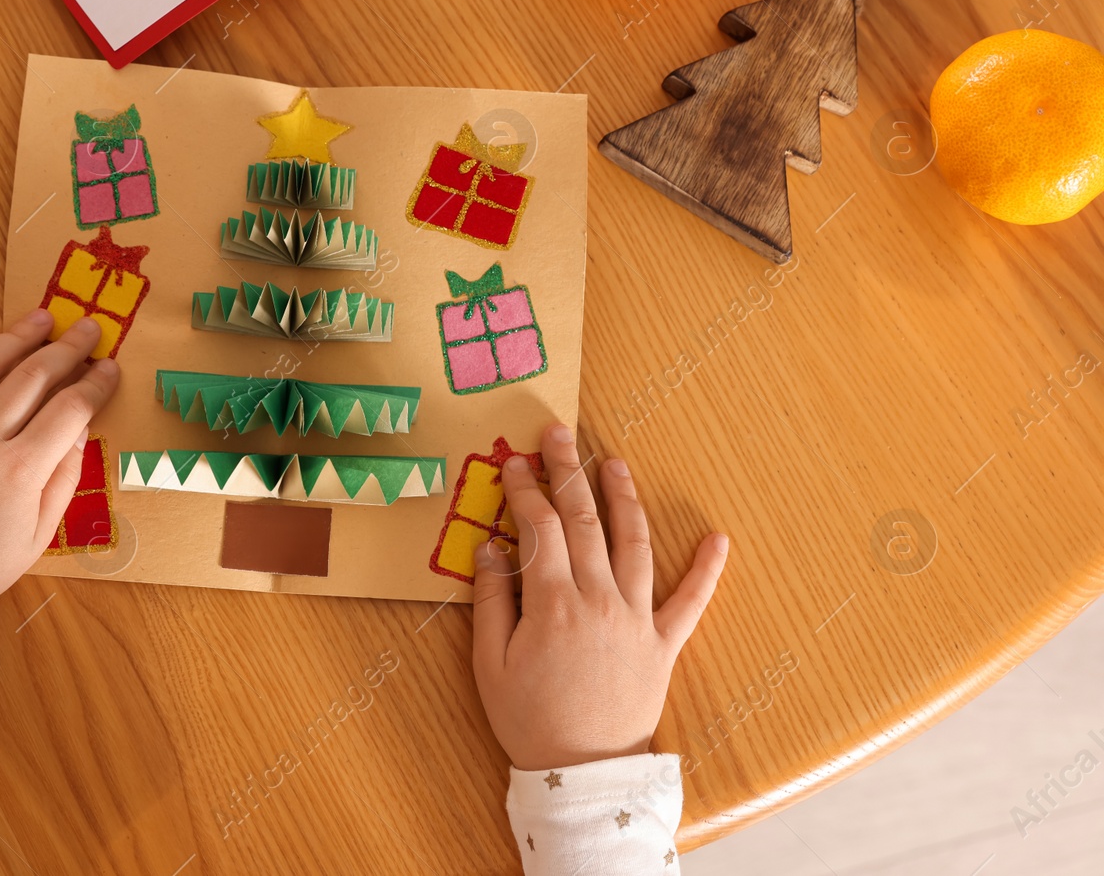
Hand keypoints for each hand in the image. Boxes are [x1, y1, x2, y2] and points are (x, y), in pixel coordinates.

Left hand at [0, 310, 119, 616]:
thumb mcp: (39, 534)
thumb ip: (64, 477)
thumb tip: (80, 427)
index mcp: (20, 471)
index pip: (69, 409)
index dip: (95, 384)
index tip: (111, 368)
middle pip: (32, 376)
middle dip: (66, 348)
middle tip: (88, 328)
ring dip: (16, 336)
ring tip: (41, 318)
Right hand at [471, 424, 728, 770]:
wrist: (583, 775)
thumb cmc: (530, 721)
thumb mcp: (490, 665)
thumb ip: (491, 602)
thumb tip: (490, 549)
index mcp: (551, 604)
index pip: (538, 528)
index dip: (525, 490)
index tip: (513, 463)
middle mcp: (598, 600)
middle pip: (583, 520)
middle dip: (568, 472)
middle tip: (558, 434)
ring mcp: (636, 619)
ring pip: (634, 543)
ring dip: (623, 498)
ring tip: (616, 462)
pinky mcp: (664, 644)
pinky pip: (690, 601)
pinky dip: (707, 569)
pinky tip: (718, 538)